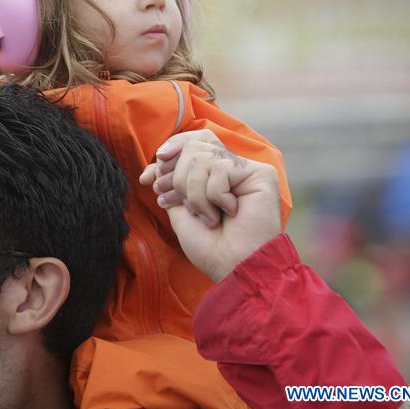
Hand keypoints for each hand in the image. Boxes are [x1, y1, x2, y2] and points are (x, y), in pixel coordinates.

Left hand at [139, 132, 282, 281]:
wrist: (232, 266)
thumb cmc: (209, 245)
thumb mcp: (178, 208)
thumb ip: (169, 180)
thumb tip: (157, 160)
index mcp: (212, 174)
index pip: (190, 142)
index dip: (168, 153)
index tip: (148, 180)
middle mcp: (230, 167)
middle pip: (193, 147)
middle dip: (178, 179)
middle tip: (183, 205)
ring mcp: (246, 169)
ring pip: (202, 157)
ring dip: (195, 193)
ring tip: (208, 216)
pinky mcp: (261, 174)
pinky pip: (221, 168)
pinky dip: (214, 195)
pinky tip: (229, 213)